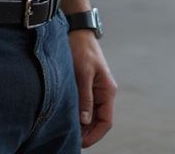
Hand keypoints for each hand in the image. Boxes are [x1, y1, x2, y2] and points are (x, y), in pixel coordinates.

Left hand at [68, 29, 115, 147]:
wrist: (77, 32)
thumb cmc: (82, 50)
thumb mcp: (83, 73)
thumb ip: (85, 97)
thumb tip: (84, 121)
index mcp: (107, 91)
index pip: (106, 121)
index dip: (95, 135)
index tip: (81, 144)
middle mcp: (103, 93)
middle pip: (98, 121)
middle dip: (87, 133)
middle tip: (70, 140)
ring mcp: (95, 90)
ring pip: (91, 115)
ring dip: (82, 125)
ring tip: (67, 131)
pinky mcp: (86, 87)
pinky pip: (85, 106)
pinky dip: (78, 115)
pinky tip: (67, 119)